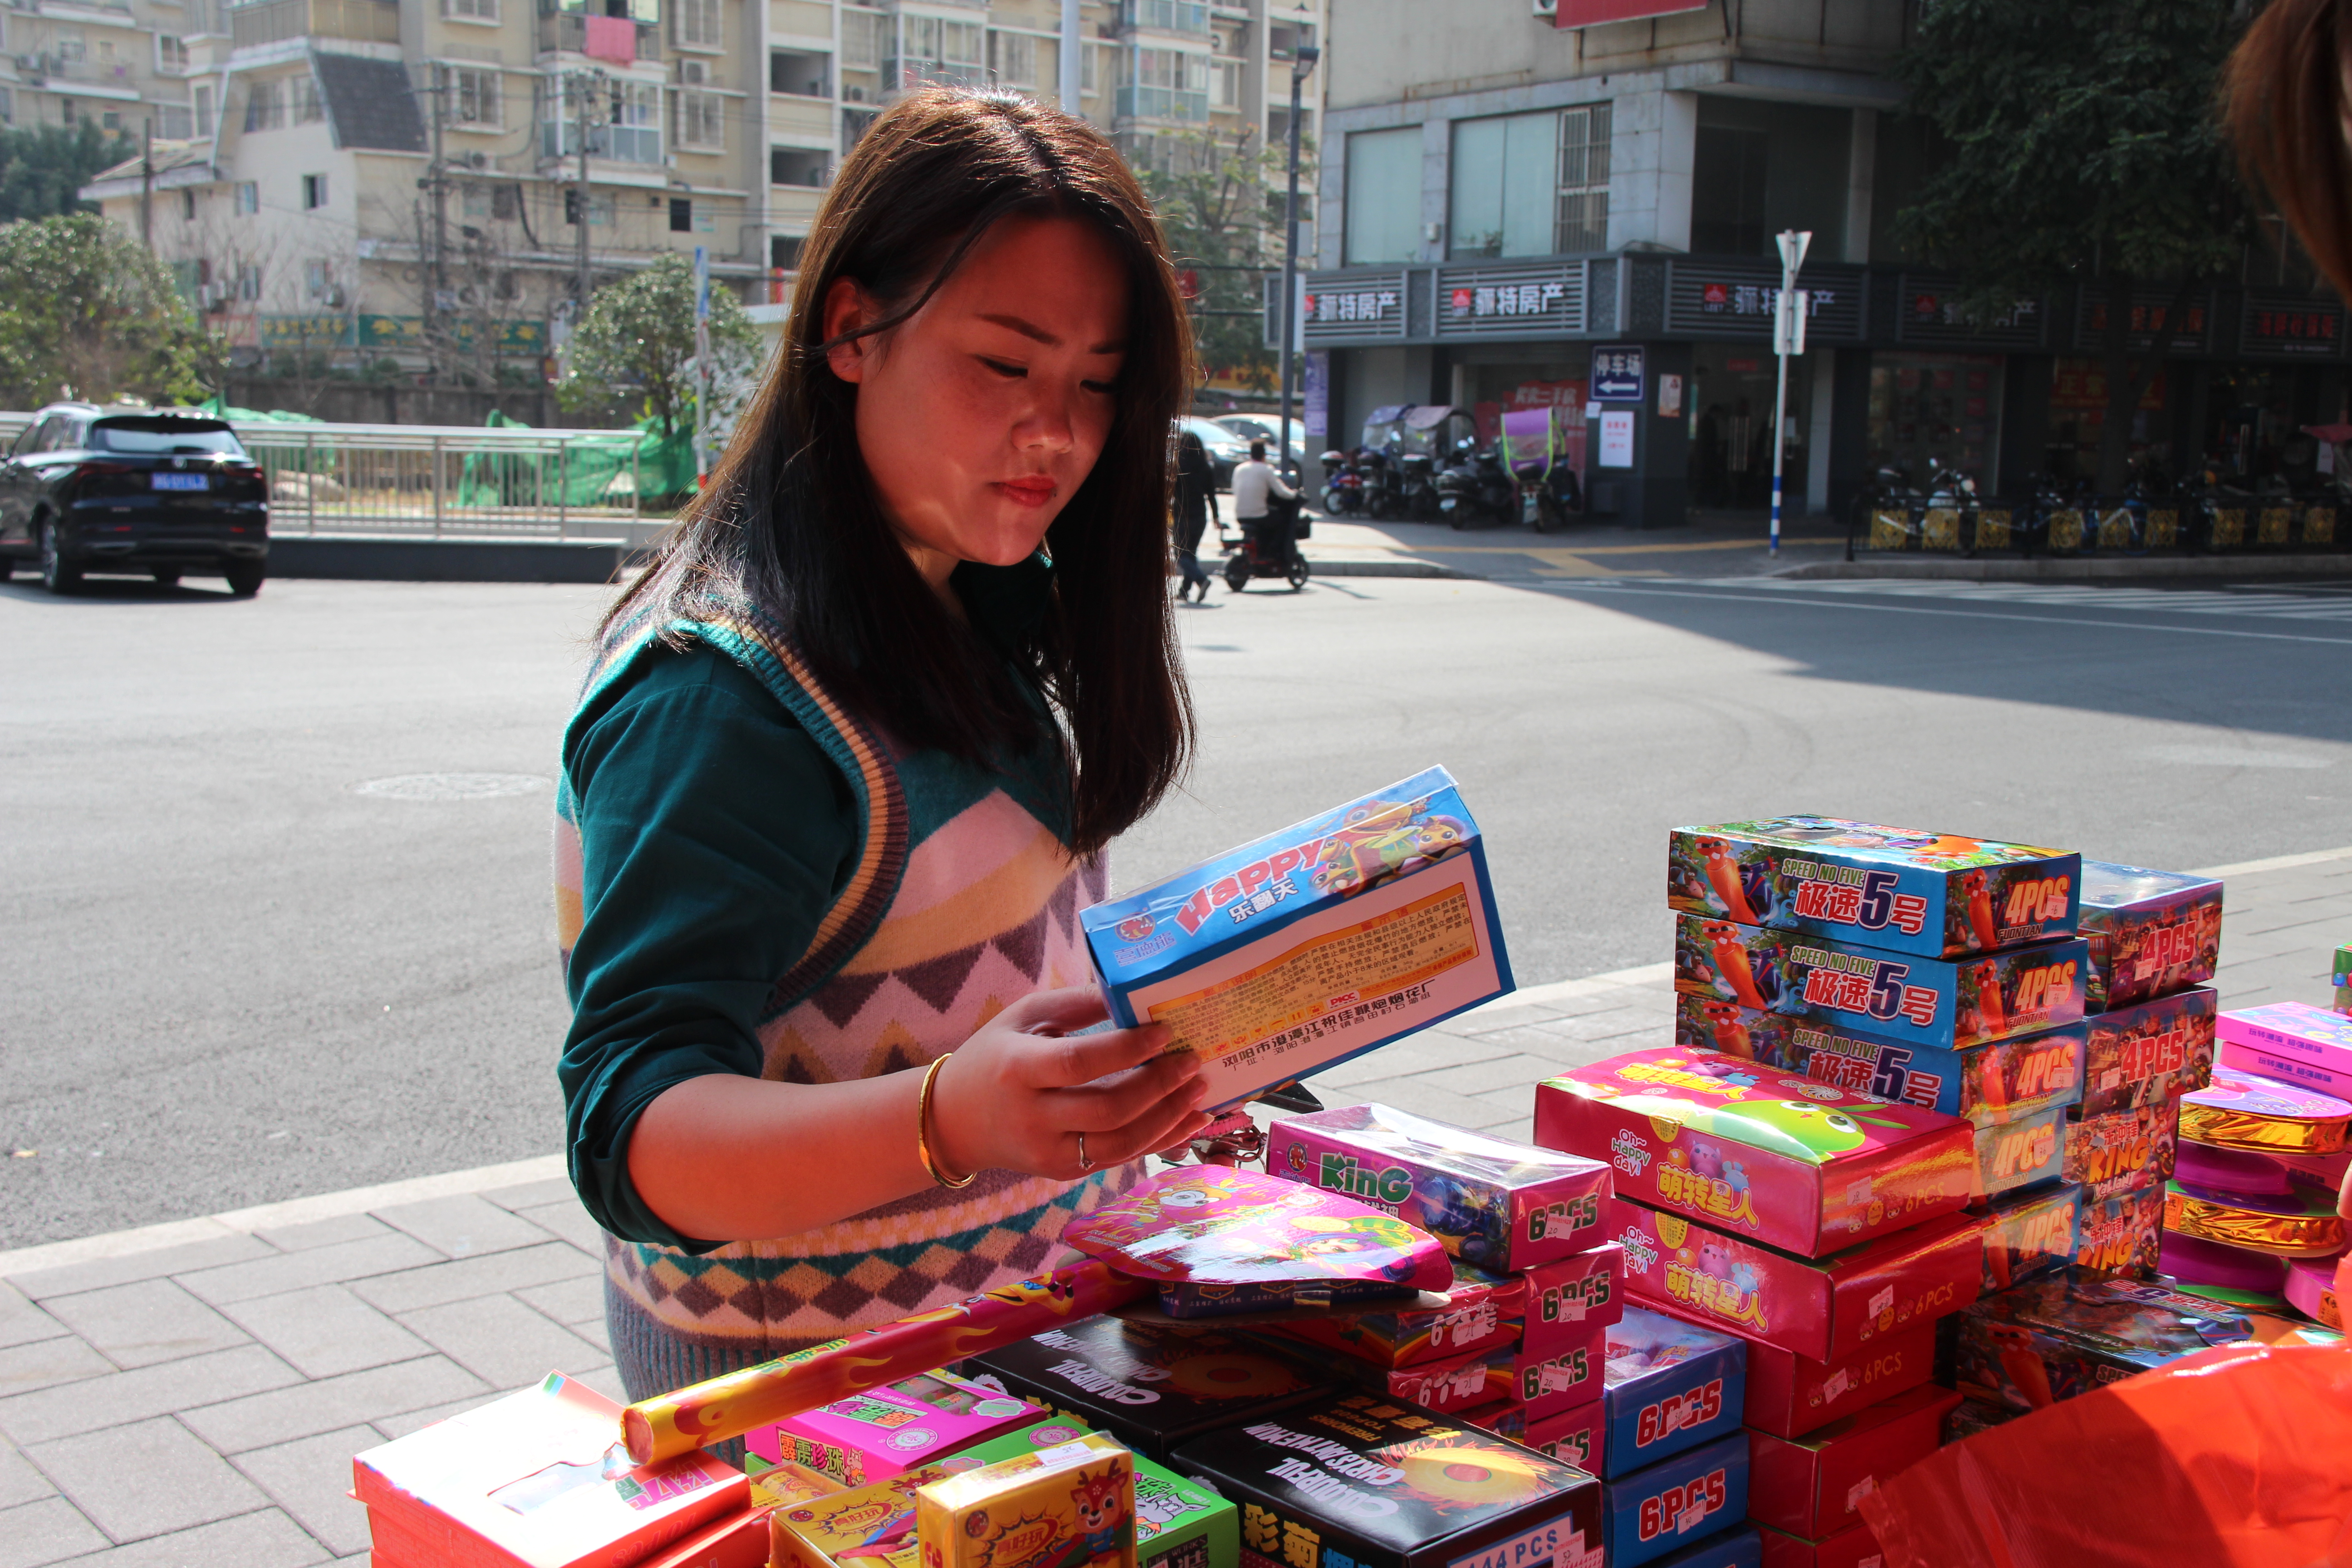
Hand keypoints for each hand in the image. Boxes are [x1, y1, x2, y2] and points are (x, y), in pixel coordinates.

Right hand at [927, 986, 1209, 1181]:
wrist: (954, 1120)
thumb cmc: (996, 1056)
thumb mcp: (1025, 1016)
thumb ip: (1077, 1004)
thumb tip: (1134, 991)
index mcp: (1018, 1068)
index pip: (1079, 1062)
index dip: (1127, 1048)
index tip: (1165, 1031)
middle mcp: (1031, 1116)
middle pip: (1108, 1108)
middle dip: (1159, 1086)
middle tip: (1193, 1061)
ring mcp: (1047, 1151)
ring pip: (1121, 1143)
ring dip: (1168, 1118)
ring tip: (1199, 1090)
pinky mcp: (1062, 1172)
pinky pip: (1119, 1159)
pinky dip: (1159, 1141)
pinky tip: (1188, 1120)